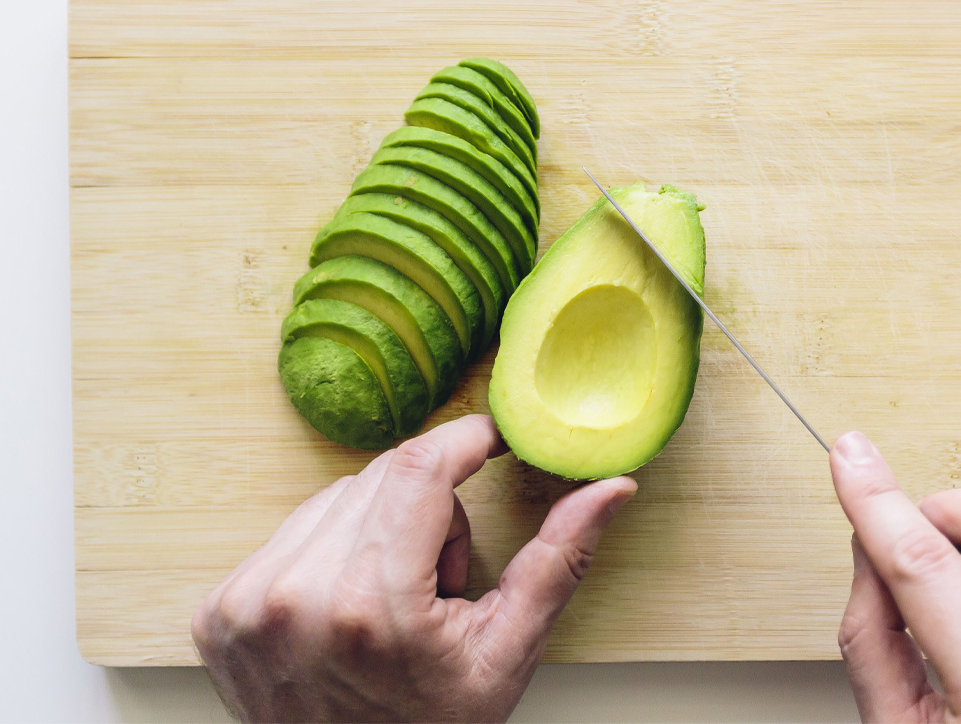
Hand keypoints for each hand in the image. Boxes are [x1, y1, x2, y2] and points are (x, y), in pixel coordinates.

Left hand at [191, 414, 636, 721]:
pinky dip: (333, 548)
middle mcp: (295, 597)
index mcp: (372, 608)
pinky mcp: (217, 609)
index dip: (465, 440)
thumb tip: (611, 489)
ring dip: (380, 524)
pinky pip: (294, 528)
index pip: (420, 469)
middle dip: (430, 503)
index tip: (491, 439)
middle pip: (382, 475)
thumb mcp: (507, 654)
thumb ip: (558, 562)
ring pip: (338, 495)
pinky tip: (350, 605)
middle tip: (441, 576)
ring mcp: (246, 603)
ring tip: (395, 599)